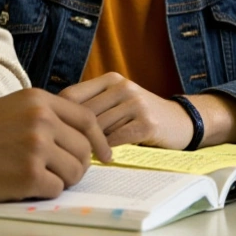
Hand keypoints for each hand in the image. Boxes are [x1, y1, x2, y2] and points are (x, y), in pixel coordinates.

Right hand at [0, 88, 110, 202]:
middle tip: (62, 172)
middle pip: (84, 149)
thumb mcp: (13, 107)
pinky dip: (45, 191)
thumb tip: (79, 136)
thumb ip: (45, 115)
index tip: (104, 155)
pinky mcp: (29, 174)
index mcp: (39, 100)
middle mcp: (42, 120)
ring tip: (39, 177)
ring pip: (74, 171)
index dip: (99, 140)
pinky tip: (25, 184)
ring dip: (61, 180)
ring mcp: (36, 147)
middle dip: (78, 165)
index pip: (86, 119)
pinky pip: (56, 189)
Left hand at [59, 72, 191, 149]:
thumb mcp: (117, 100)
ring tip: (87, 155)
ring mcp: (136, 104)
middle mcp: (123, 87)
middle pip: (83, 114)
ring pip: (99, 128)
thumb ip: (92, 104)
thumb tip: (54, 120)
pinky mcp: (147, 124)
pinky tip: (107, 156)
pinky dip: (108, 150)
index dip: (59, 116)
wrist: (181, 121)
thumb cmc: (140, 115)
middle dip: (75, 134)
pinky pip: (116, 139)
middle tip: (69, 149)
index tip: (57, 132)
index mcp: (111, 79)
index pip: (71, 96)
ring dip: (91, 144)